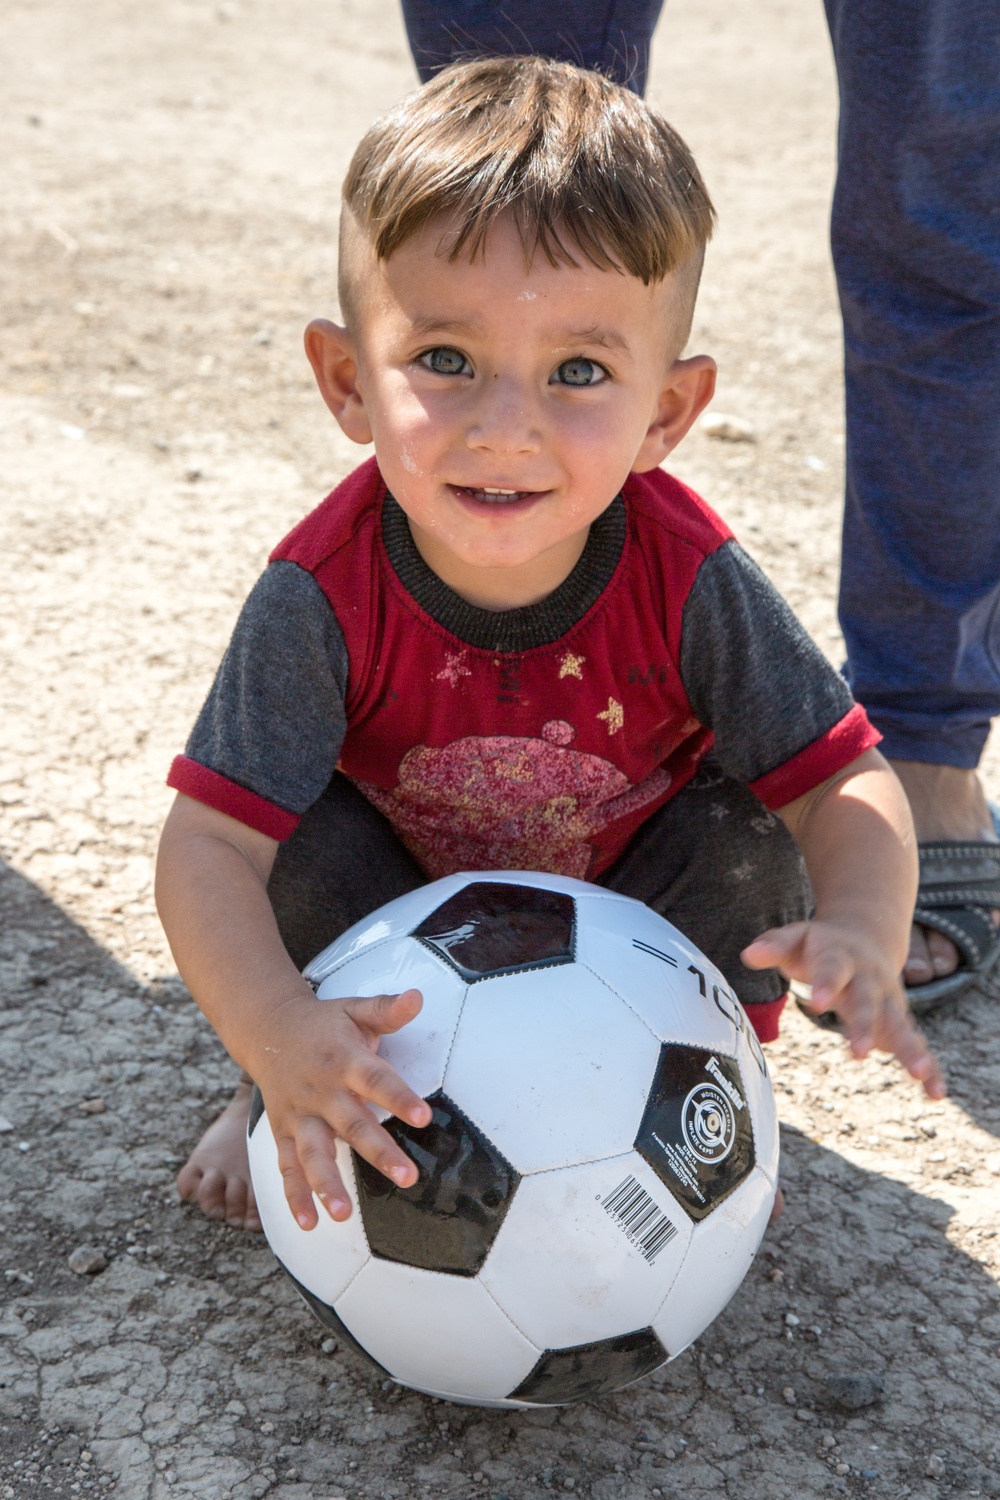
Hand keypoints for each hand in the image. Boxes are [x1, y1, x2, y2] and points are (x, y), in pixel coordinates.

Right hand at [252, 989, 431, 1229]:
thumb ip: (387, 1008)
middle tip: (407, 1178)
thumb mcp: (354, 1009)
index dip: (399, 1097)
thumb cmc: (325, 1023)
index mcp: (344, 1060)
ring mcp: (300, 1115)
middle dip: (378, 1152)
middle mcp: (321, 1091)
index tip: (424, 1117)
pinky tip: (307, 1224)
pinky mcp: (283, 1132)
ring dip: (326, 1184)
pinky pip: (286, 1168)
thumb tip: (417, 997)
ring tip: (343, 1214)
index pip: (376, 1080)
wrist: (268, 1029)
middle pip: (351, 1125)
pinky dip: (294, 1196)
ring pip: (312, 1153)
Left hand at [742, 920, 945, 1100]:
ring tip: (918, 1075)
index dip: (826, 983)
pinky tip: (935, 1092)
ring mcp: (888, 1001)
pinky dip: (929, 1067)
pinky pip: (916, 1044)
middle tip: (858, 1052)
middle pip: (868, 1002)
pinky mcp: (898, 1021)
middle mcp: (870, 979)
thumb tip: (749, 954)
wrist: (865, 934)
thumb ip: (774, 946)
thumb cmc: (819, 944)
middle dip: (865, 1025)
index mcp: (841, 957)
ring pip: (900, 1025)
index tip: (817, 1000)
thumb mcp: (796, 937)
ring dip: (909, 1049)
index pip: (833, 968)